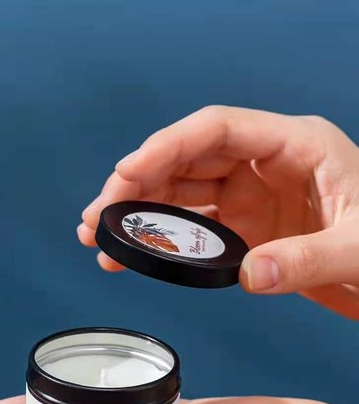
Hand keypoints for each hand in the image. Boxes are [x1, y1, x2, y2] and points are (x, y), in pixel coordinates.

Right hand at [78, 106, 358, 318]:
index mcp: (297, 145)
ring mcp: (255, 198)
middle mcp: (268, 165)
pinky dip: (162, 241)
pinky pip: (196, 230)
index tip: (127, 172)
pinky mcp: (250, 231)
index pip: (218, 129)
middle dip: (139, 184)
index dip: (167, 146)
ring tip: (100, 236)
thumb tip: (248, 274)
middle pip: (189, 159)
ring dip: (141, 212)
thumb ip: (305, 260)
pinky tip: (132, 253)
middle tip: (99, 215)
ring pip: (184, 194)